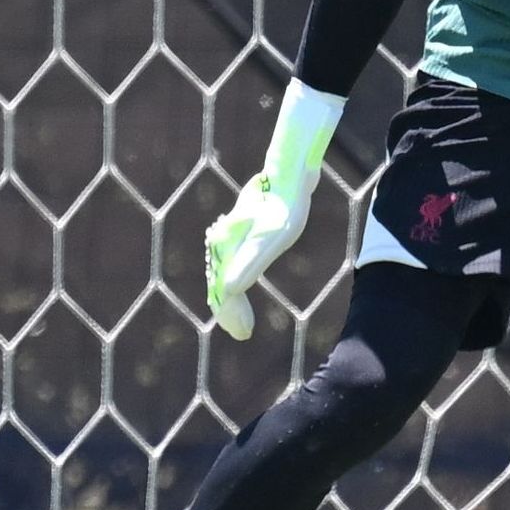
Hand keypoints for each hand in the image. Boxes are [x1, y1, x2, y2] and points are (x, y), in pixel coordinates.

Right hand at [203, 178, 310, 340]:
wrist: (290, 176)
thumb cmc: (283, 207)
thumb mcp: (271, 239)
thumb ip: (250, 263)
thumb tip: (228, 290)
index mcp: (226, 248)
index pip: (222, 291)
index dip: (231, 315)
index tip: (244, 333)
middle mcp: (225, 244)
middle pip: (219, 285)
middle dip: (229, 311)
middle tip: (242, 333)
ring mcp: (234, 238)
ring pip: (225, 275)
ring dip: (230, 299)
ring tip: (241, 321)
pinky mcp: (245, 233)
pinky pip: (233, 263)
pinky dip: (236, 282)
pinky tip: (240, 287)